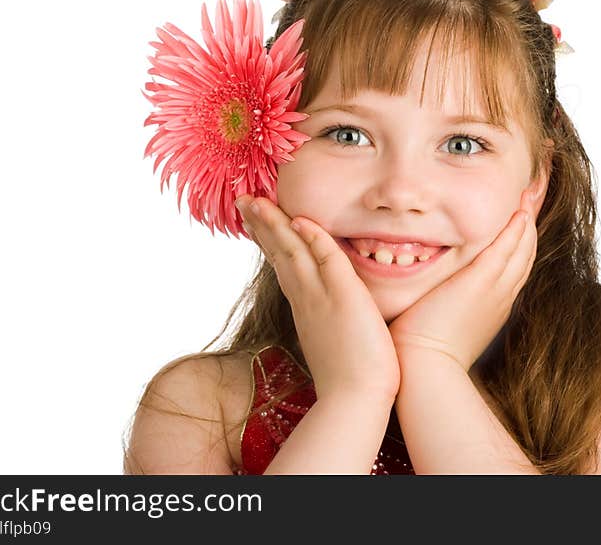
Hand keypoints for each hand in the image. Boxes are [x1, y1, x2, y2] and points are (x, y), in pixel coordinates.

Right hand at [236, 195, 399, 402]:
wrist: (356, 401)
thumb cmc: (351, 378)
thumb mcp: (334, 339)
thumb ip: (330, 318)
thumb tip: (332, 311)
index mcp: (305, 307)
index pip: (283, 264)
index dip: (270, 239)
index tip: (257, 219)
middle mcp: (306, 299)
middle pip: (278, 252)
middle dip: (262, 224)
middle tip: (244, 200)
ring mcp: (321, 298)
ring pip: (292, 251)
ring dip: (275, 223)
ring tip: (256, 200)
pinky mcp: (344, 299)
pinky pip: (327, 262)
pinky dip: (314, 239)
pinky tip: (302, 219)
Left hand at [387, 188, 537, 371]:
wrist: (425, 369)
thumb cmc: (422, 351)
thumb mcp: (439, 322)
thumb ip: (438, 301)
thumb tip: (425, 292)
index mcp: (492, 306)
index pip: (512, 267)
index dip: (518, 242)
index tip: (518, 221)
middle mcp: (500, 296)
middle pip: (524, 254)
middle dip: (529, 225)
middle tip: (531, 198)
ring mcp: (494, 289)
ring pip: (521, 248)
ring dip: (527, 219)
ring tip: (531, 194)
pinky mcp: (481, 283)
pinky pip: (506, 249)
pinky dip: (516, 230)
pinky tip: (520, 212)